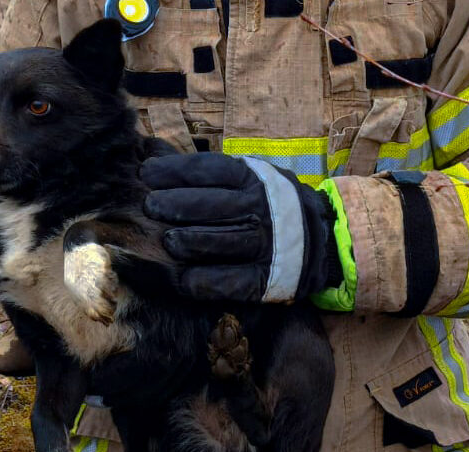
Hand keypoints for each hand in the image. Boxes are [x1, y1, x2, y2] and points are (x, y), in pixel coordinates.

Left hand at [141, 153, 339, 301]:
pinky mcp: (264, 278)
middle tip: (150, 207)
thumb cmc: (268, 202)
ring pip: (223, 243)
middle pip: (214, 206)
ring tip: (167, 241)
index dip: (177, 171)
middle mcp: (260, 210)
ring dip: (192, 241)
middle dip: (177, 204)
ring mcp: (265, 245)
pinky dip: (207, 281)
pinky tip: (184, 279)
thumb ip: (203, 172)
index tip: (147, 173)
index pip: (211, 171)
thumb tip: (150, 152)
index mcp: (253, 179)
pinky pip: (232, 281)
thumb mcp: (247, 176)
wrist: (321, 238)